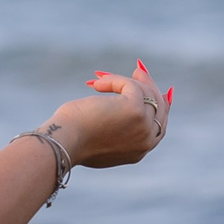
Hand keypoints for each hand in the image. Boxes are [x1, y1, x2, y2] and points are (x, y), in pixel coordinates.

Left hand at [51, 59, 173, 168]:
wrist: (64, 143)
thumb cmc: (72, 140)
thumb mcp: (97, 138)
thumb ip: (114, 129)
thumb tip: (119, 103)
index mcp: (138, 151)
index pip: (159, 126)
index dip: (157, 105)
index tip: (150, 89)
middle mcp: (146, 141)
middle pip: (159, 108)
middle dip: (150, 87)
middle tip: (138, 71)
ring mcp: (143, 126)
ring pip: (146, 94)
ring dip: (126, 81)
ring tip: (101, 77)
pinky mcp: (135, 109)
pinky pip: (131, 85)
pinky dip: (113, 80)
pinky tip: (95, 85)